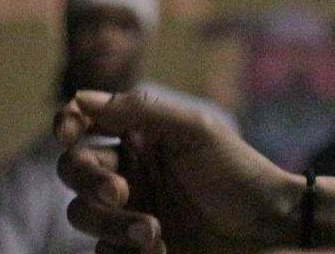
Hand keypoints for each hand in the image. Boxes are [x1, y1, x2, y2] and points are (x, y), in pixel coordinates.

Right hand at [55, 88, 302, 252]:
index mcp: (140, 136)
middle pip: (74, 169)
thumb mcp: (195, 131)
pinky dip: (125, 251)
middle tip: (121, 192)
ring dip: (112, 223)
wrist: (267, 227)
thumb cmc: (237, 171)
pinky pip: (103, 251)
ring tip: (153, 232)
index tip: (68, 133)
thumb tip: (82, 96)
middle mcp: (127, 170)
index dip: (67, 122)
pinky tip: (160, 249)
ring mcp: (128, 211)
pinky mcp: (133, 248)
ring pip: (83, 214)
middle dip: (90, 181)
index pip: (85, 121)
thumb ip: (140, 111)